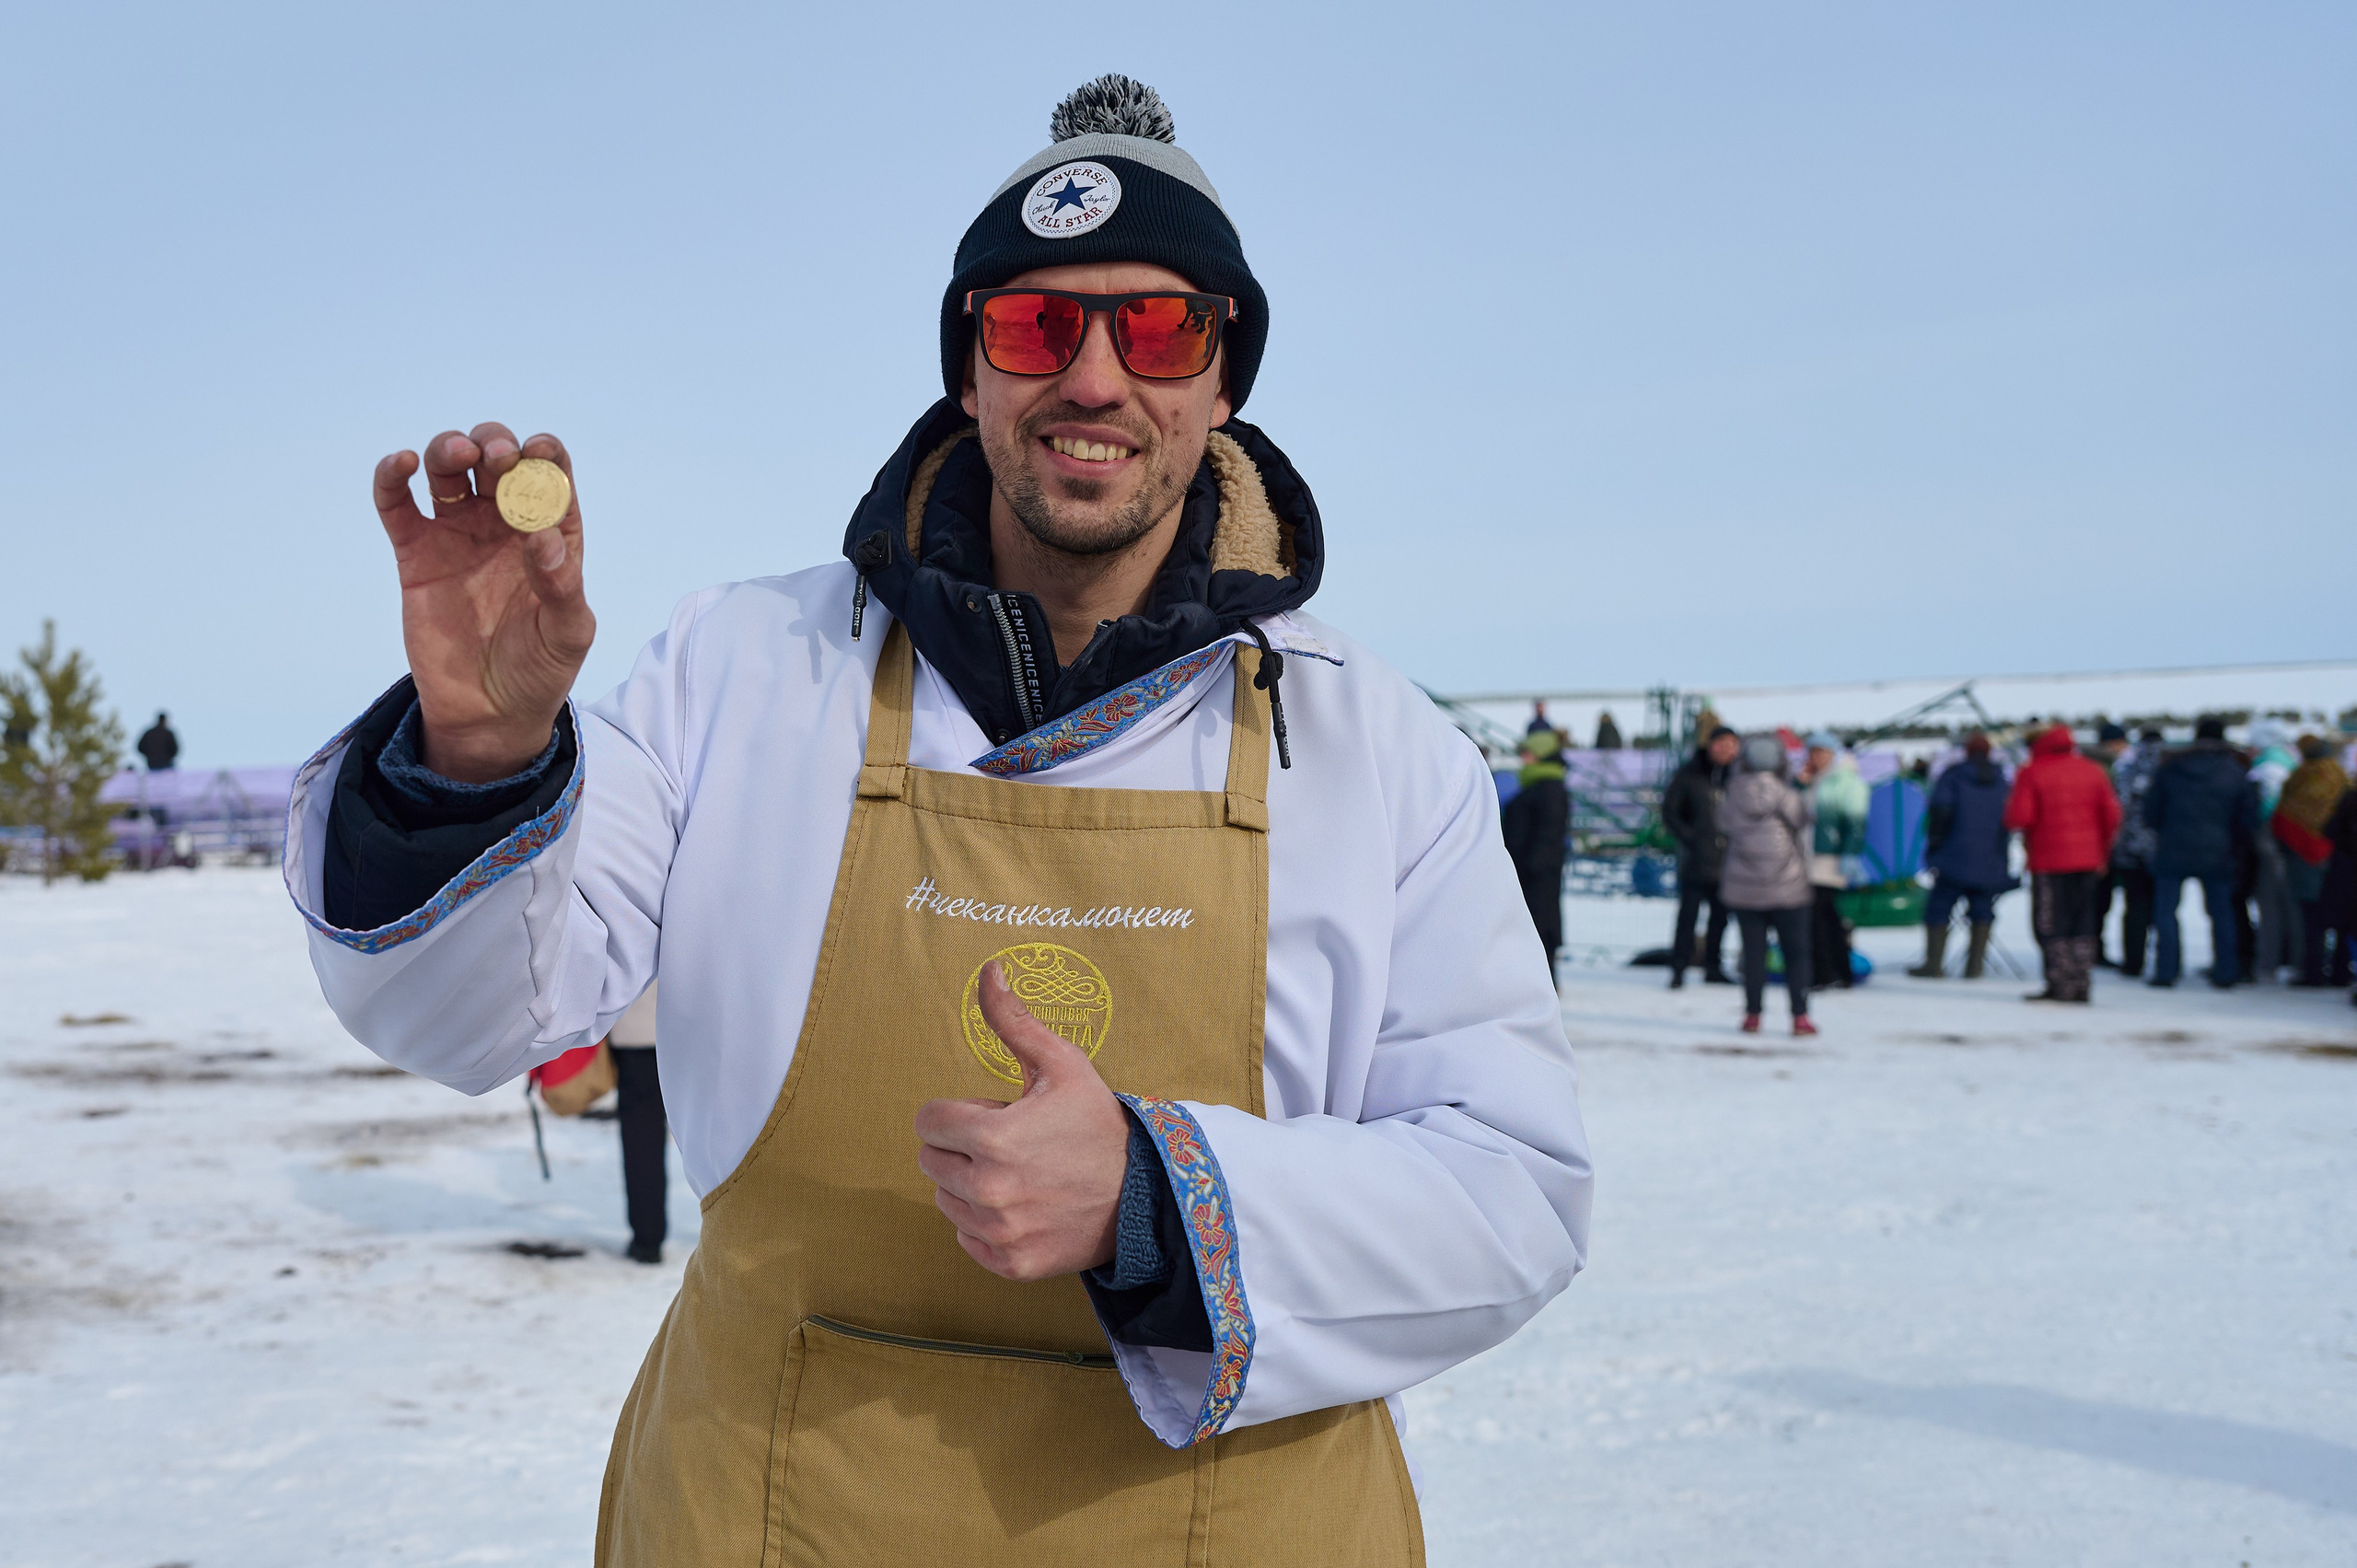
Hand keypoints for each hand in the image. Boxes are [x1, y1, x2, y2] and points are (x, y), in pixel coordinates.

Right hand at [371, 424, 593, 781]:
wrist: (489, 712)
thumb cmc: (540, 669)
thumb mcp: (567, 633)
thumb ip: (561, 587)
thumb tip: (543, 540)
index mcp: (550, 533)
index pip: (551, 476)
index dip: (545, 454)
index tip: (537, 451)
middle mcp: (504, 524)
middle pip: (496, 460)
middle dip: (495, 444)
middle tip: (496, 456)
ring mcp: (458, 534)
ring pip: (448, 469)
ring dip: (449, 447)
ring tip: (456, 453)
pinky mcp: (416, 552)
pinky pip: (398, 504)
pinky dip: (393, 476)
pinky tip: (401, 463)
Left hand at [915, 962, 1130, 1280]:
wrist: (1146, 1194)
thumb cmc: (1098, 1123)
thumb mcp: (1062, 1064)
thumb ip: (1013, 1021)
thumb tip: (988, 969)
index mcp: (993, 1138)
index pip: (928, 1121)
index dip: (960, 1112)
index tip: (997, 1114)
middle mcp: (989, 1190)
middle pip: (931, 1160)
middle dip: (961, 1147)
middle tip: (1012, 1144)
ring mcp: (998, 1232)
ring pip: (946, 1199)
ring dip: (971, 1185)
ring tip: (1021, 1175)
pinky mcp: (1009, 1263)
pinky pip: (966, 1238)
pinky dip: (985, 1223)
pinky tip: (1024, 1207)